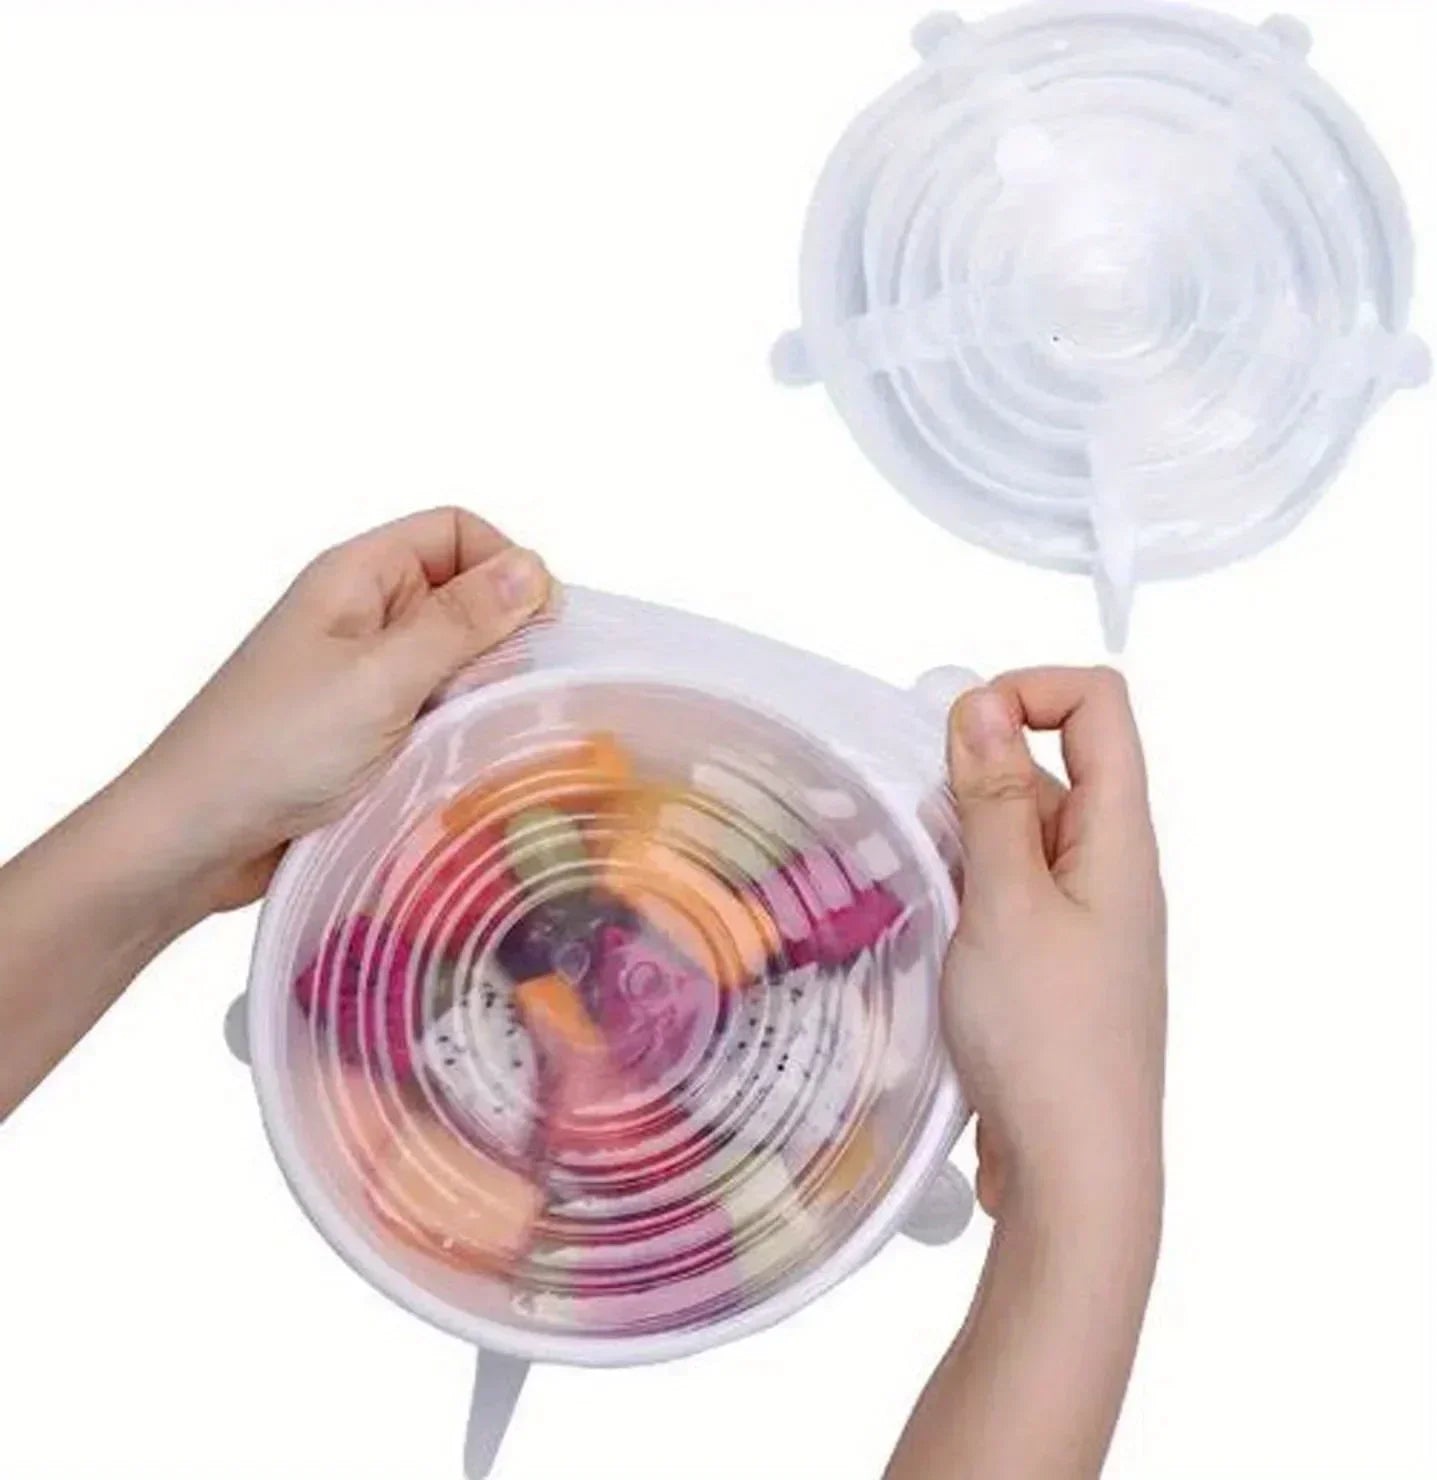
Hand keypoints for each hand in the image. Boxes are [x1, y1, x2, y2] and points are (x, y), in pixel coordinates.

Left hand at [124, 507, 552, 912]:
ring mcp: (363, 674)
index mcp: (357, 576)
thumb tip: (533, 570)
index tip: (541, 628)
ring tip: (495, 731)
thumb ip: (460, 623)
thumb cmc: (273, 748)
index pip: (456, 531)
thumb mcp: (380, 678)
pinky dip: (458, 728)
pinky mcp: (366, 728)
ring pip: (454, 659)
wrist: (192, 839)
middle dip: (502, 635)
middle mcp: (362, 614)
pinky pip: (433, 709)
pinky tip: (468, 760)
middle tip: (522, 691)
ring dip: (482, 689)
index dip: (505, 566)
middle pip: (462, 595)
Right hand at [943, 667, 1166, 1231]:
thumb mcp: (1007, 902)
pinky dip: (963, 890)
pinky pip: (1007, 893)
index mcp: (1117, 838)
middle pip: (1049, 766)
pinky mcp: (1051, 963)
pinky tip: (924, 928)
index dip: (1028, 691)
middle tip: (915, 832)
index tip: (957, 737)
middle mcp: (1108, 868)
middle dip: (971, 776)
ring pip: (1018, 834)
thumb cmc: (1047, 1039)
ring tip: (912, 887)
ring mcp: (1081, 918)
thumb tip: (983, 699)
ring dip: (959, 839)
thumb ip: (994, 798)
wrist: (1075, 1173)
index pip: (1098, 705)